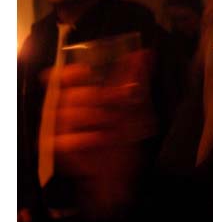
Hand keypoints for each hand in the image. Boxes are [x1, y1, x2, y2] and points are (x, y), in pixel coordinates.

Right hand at [50, 50, 155, 219]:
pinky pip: (67, 139)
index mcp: (78, 94)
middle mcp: (64, 109)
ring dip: (96, 117)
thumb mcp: (134, 102)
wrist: (118, 168)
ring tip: (115, 123)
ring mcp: (59, 129)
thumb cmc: (122, 133)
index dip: (68, 72)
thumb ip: (136, 76)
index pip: (60, 77)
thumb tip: (145, 53)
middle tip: (120, 100)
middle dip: (98, 96)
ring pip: (67, 115)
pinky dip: (87, 138)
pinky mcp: (58, 148)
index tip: (83, 71)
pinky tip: (102, 138)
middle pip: (70, 94)